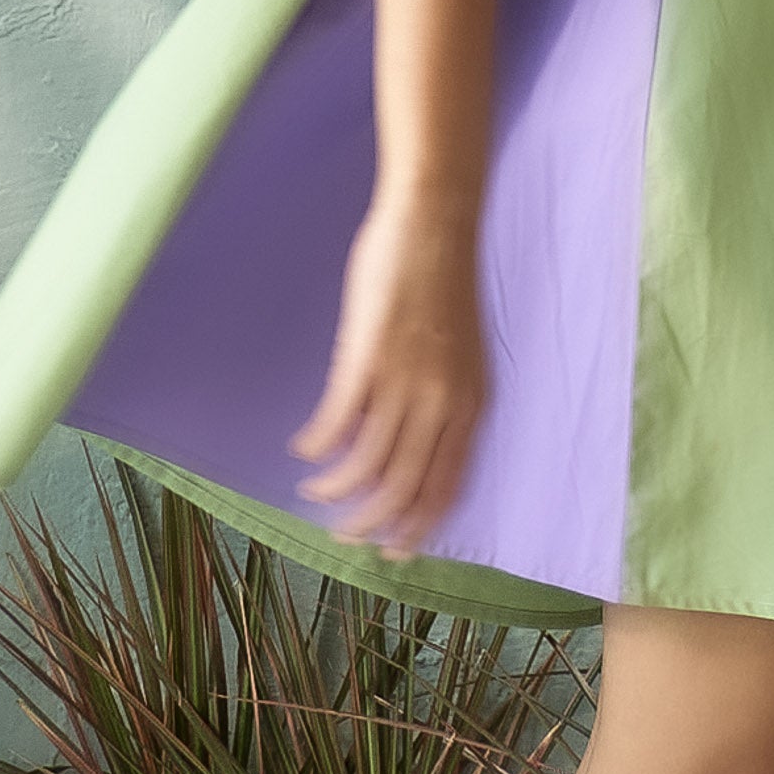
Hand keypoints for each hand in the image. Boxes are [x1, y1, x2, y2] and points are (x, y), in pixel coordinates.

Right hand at [289, 179, 488, 561]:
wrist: (434, 222)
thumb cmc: (444, 282)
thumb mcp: (460, 354)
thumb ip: (441, 400)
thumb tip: (409, 441)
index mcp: (471, 405)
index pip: (447, 487)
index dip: (419, 527)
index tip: (395, 552)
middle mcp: (443, 403)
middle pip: (405, 489)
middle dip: (372, 526)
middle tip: (344, 537)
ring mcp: (405, 383)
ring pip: (367, 467)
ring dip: (335, 490)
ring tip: (313, 493)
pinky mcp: (368, 361)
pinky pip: (336, 424)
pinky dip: (317, 447)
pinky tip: (303, 451)